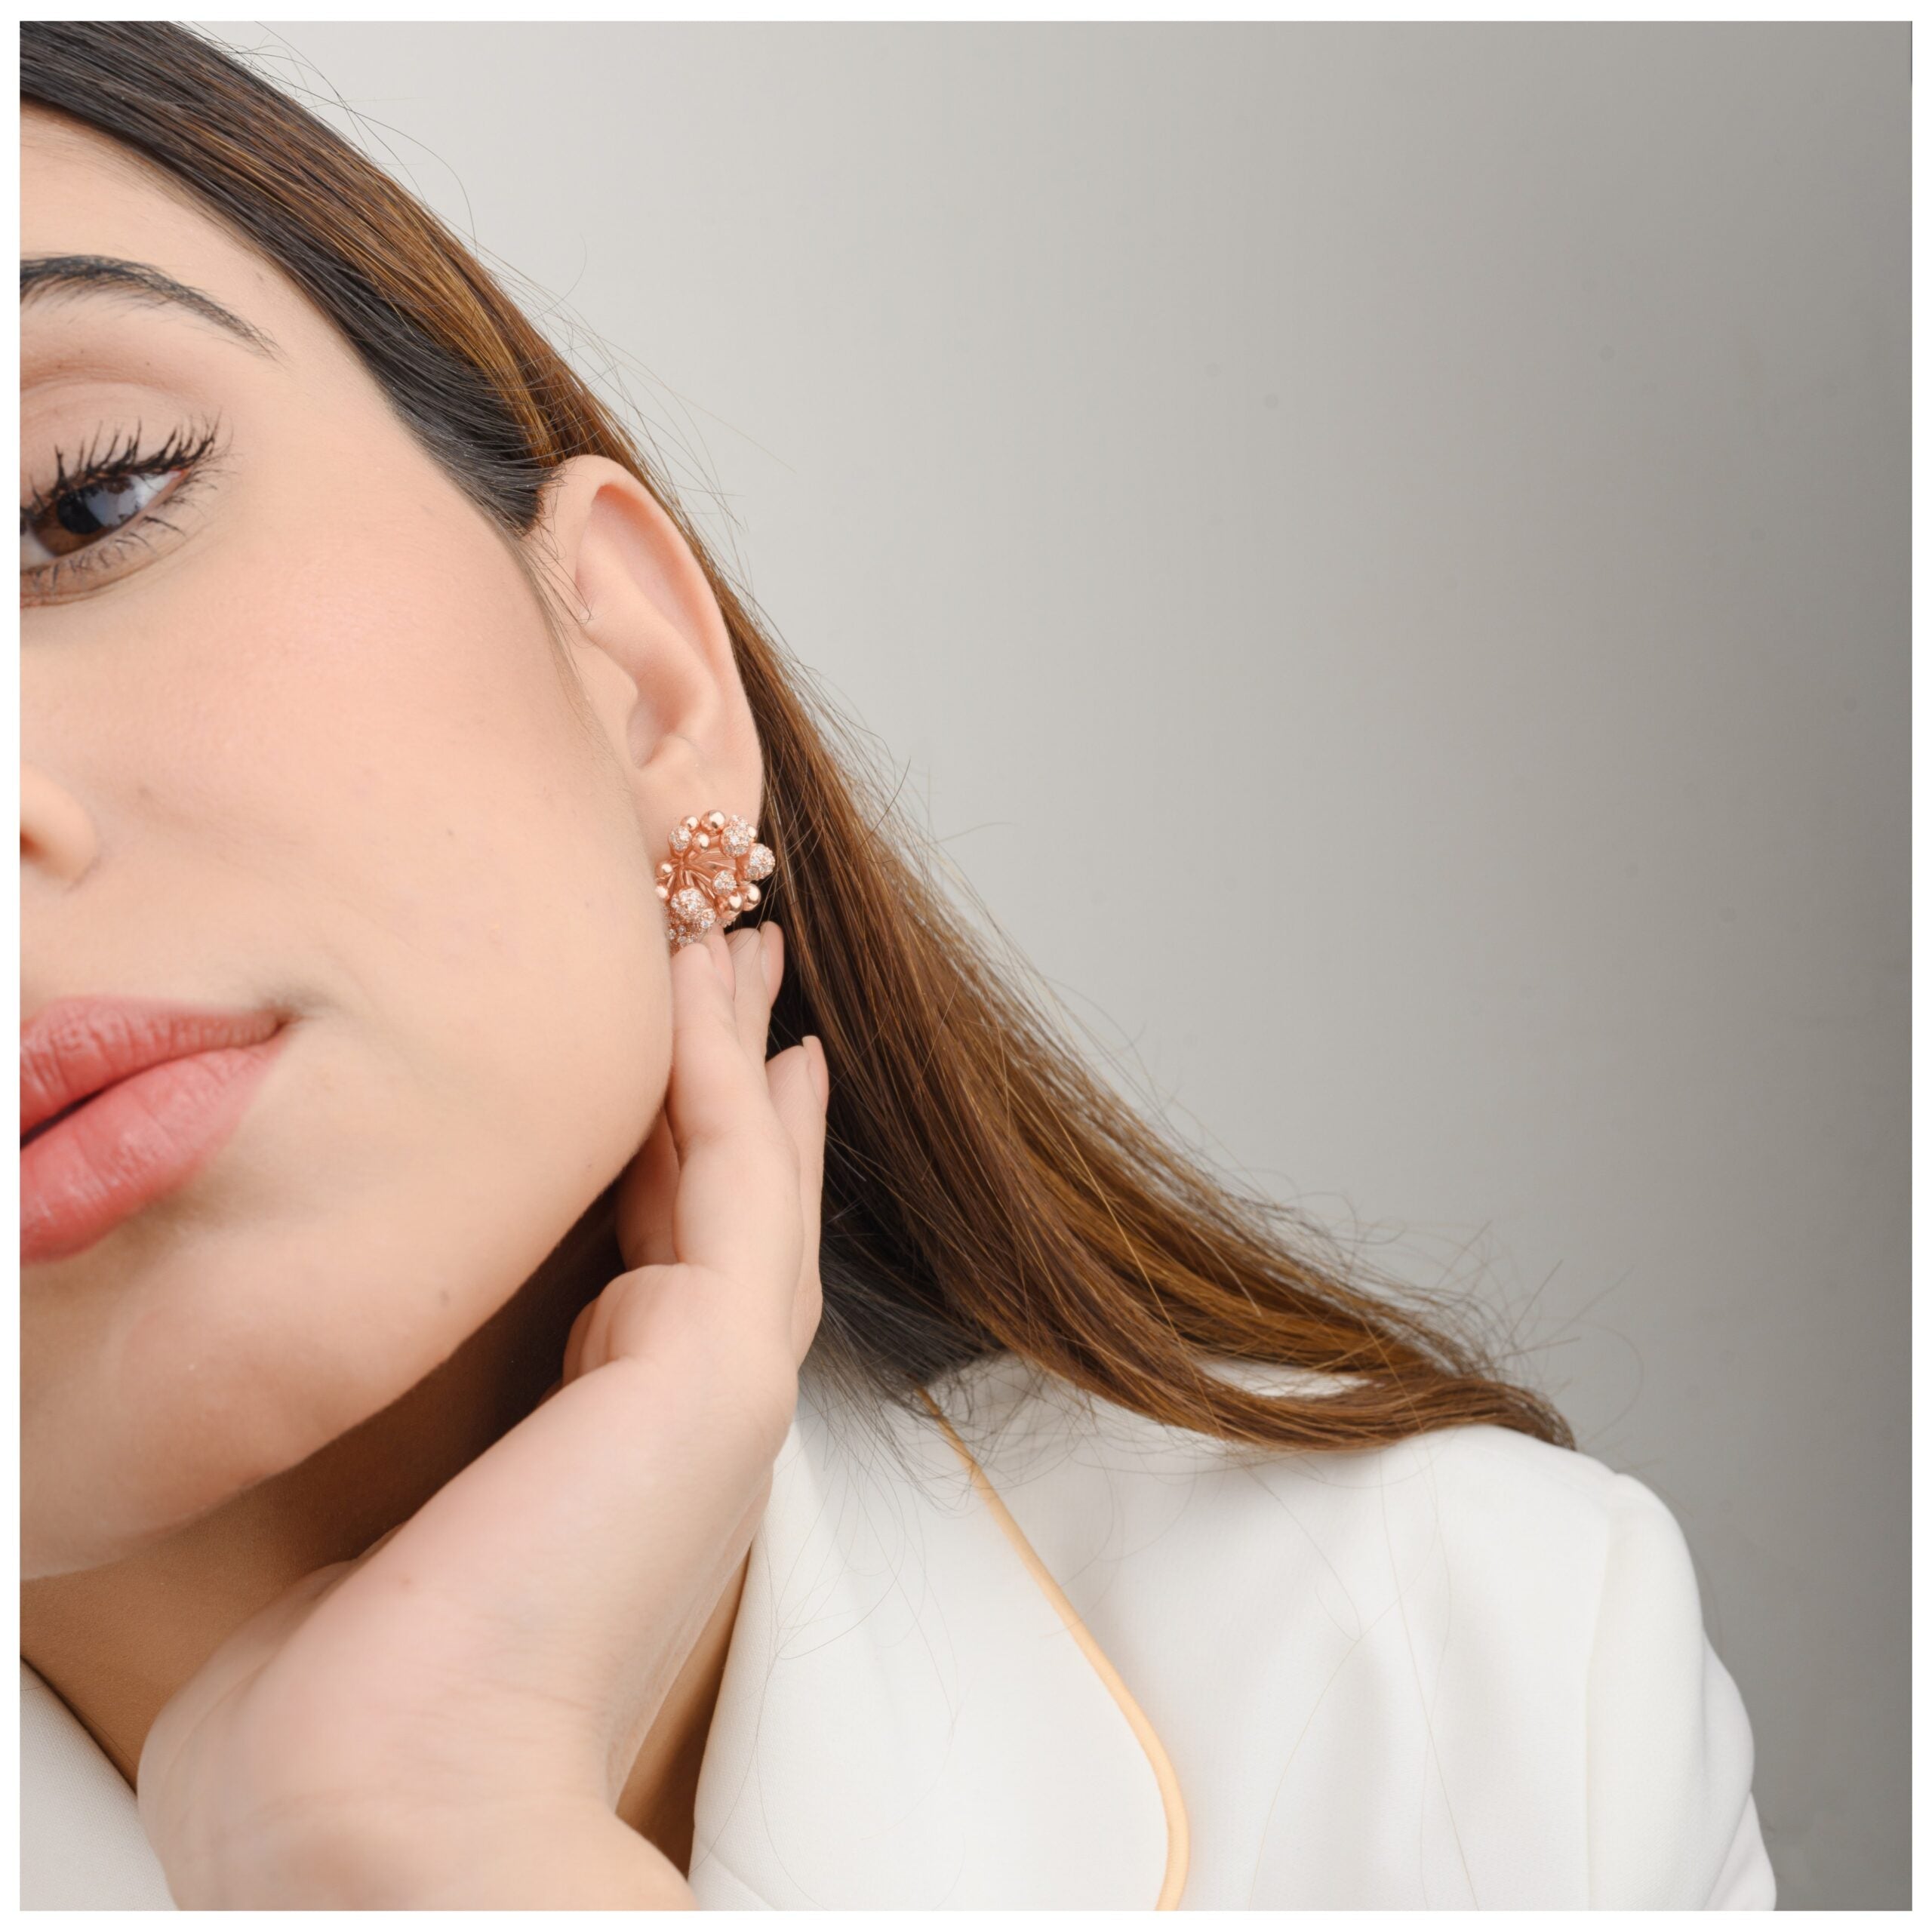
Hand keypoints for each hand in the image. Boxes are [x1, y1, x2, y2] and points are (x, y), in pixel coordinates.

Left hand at [135, 921, 828, 1906]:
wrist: (395, 1808)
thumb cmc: (360, 1710)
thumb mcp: (384, 1529)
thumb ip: (409, 1448)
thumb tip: (339, 1377)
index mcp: (623, 1446)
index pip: (675, 1258)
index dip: (699, 1153)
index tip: (717, 1069)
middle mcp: (690, 1405)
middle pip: (731, 1197)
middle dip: (733, 1075)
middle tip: (739, 964)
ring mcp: (718, 1381)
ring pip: (743, 1169)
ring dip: (734, 1046)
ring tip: (731, 941)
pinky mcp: (715, 1363)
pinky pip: (726, 1172)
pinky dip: (717, 1070)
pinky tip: (705, 985)